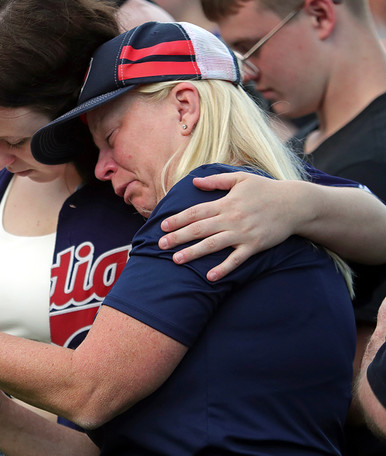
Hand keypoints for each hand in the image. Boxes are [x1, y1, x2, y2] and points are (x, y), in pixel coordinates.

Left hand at [158, 172, 292, 280]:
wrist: (295, 204)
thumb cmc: (266, 190)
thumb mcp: (241, 179)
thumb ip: (216, 181)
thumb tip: (194, 182)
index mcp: (225, 203)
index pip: (196, 212)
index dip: (178, 219)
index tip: (163, 226)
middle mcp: (231, 218)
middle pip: (199, 229)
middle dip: (178, 237)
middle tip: (160, 246)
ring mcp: (243, 233)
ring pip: (213, 245)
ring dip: (193, 253)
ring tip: (176, 260)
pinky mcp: (255, 246)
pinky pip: (236, 259)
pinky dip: (223, 268)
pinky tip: (210, 277)